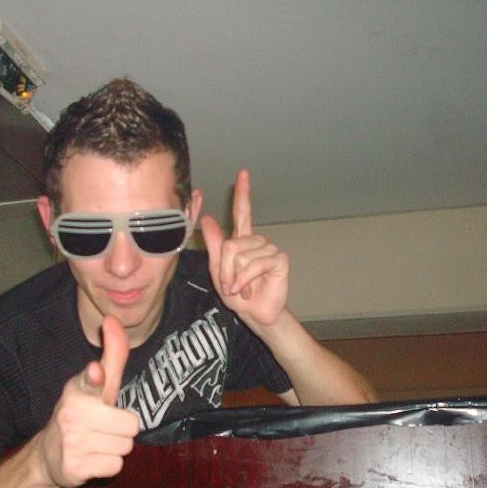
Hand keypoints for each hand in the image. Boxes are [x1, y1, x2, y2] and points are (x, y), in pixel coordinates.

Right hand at [38, 316, 139, 487]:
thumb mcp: (98, 384)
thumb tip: (113, 319)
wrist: (49, 455)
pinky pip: (116, 466)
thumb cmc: (83, 413)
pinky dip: (108, 465)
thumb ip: (113, 354)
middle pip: (131, 425)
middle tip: (104, 428)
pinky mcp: (75, 468)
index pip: (89, 381)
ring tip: (97, 442)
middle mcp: (72, 414)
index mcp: (79, 390)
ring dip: (116, 447)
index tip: (94, 371)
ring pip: (125, 447)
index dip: (94, 377)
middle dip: (123, 429)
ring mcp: (72, 442)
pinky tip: (92, 459)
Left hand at [200, 169, 290, 330]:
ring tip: (241, 287)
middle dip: (224, 269)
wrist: (255, 313)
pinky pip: (255, 263)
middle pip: (231, 245)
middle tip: (230, 285)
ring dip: (235, 276)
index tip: (243, 173)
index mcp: (243, 241)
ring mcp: (270, 249)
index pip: (243, 213)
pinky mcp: (280, 259)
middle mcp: (257, 242)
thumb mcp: (218, 271)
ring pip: (241, 255)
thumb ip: (214, 246)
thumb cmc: (238, 294)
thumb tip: (207, 218)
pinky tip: (249, 289)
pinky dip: (246, 279)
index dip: (243, 194)